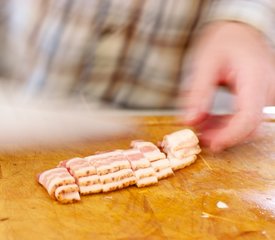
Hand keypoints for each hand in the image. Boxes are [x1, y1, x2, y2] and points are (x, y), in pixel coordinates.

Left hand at [182, 21, 274, 151]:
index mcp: (256, 77)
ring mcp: (266, 94)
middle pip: (250, 126)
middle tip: (198, 134)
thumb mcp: (205, 63)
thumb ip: (198, 93)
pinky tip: (209, 120)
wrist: (238, 30)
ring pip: (248, 125)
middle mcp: (267, 88)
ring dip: (223, 131)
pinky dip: (228, 123)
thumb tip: (189, 121)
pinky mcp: (260, 97)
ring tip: (200, 126)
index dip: (228, 135)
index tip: (208, 142)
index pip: (248, 117)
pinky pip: (247, 117)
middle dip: (222, 135)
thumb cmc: (224, 40)